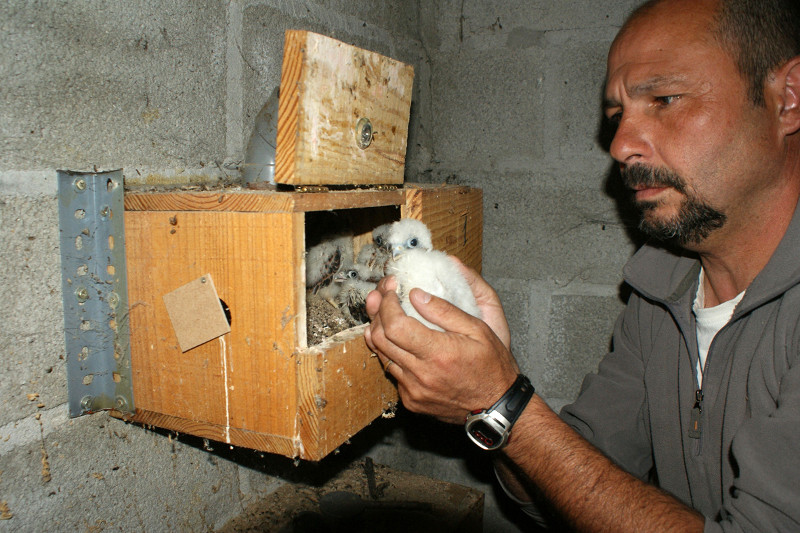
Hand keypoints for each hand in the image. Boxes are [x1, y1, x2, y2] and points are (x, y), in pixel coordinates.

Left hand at [364, 270, 519, 424]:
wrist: (496, 406)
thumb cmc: (492, 366)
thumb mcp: (478, 329)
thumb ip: (445, 311)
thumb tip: (416, 294)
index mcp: (438, 354)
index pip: (395, 325)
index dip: (387, 304)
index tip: (391, 290)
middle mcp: (421, 375)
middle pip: (380, 338)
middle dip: (377, 312)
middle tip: (381, 296)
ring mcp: (413, 391)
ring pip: (381, 355)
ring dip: (378, 332)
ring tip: (383, 313)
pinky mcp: (411, 401)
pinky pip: (392, 372)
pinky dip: (390, 353)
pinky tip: (397, 341)